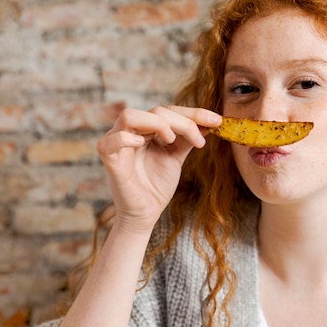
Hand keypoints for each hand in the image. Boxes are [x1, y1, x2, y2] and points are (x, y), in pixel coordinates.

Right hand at [97, 106, 221, 233]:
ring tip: (171, 139)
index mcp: (145, 130)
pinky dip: (126, 139)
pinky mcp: (110, 161)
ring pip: (130, 116)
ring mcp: (117, 145)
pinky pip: (111, 141)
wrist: (146, 215)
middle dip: (182, 121)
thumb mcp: (176, 158)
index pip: (167, 111)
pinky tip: (142, 144)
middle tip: (199, 139)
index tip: (217, 120)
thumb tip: (208, 122)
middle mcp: (130, 133)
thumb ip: (187, 139)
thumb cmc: (156, 187)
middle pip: (154, 111)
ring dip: (157, 123)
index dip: (193, 113)